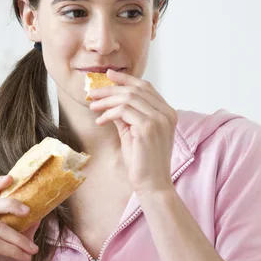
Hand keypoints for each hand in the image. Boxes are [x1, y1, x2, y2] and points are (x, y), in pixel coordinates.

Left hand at [89, 69, 177, 195]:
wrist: (152, 184)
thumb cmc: (143, 162)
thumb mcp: (133, 133)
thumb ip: (126, 117)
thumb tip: (110, 103)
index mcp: (167, 113)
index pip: (146, 87)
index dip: (126, 79)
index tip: (109, 76)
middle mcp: (166, 113)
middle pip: (135, 89)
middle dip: (111, 88)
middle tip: (92, 92)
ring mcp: (159, 119)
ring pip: (128, 98)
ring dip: (106, 100)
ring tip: (93, 106)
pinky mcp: (148, 127)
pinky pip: (123, 111)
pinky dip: (108, 113)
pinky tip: (100, 121)